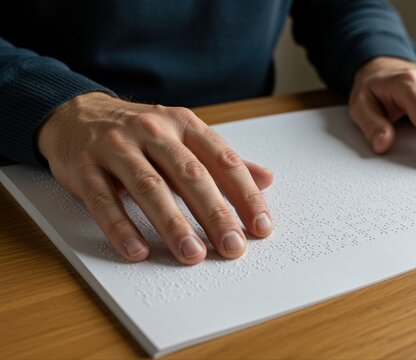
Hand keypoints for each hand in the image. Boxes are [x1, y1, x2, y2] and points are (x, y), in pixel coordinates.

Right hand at [38, 92, 273, 264]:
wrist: (76, 113)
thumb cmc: (139, 132)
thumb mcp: (184, 136)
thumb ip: (222, 160)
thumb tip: (267, 178)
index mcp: (183, 124)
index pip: (223, 160)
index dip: (245, 195)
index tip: (261, 226)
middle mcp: (153, 132)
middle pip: (190, 175)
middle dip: (215, 214)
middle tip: (232, 246)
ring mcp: (116, 148)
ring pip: (150, 188)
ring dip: (173, 224)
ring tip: (192, 254)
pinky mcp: (84, 168)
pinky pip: (104, 201)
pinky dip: (121, 228)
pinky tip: (138, 251)